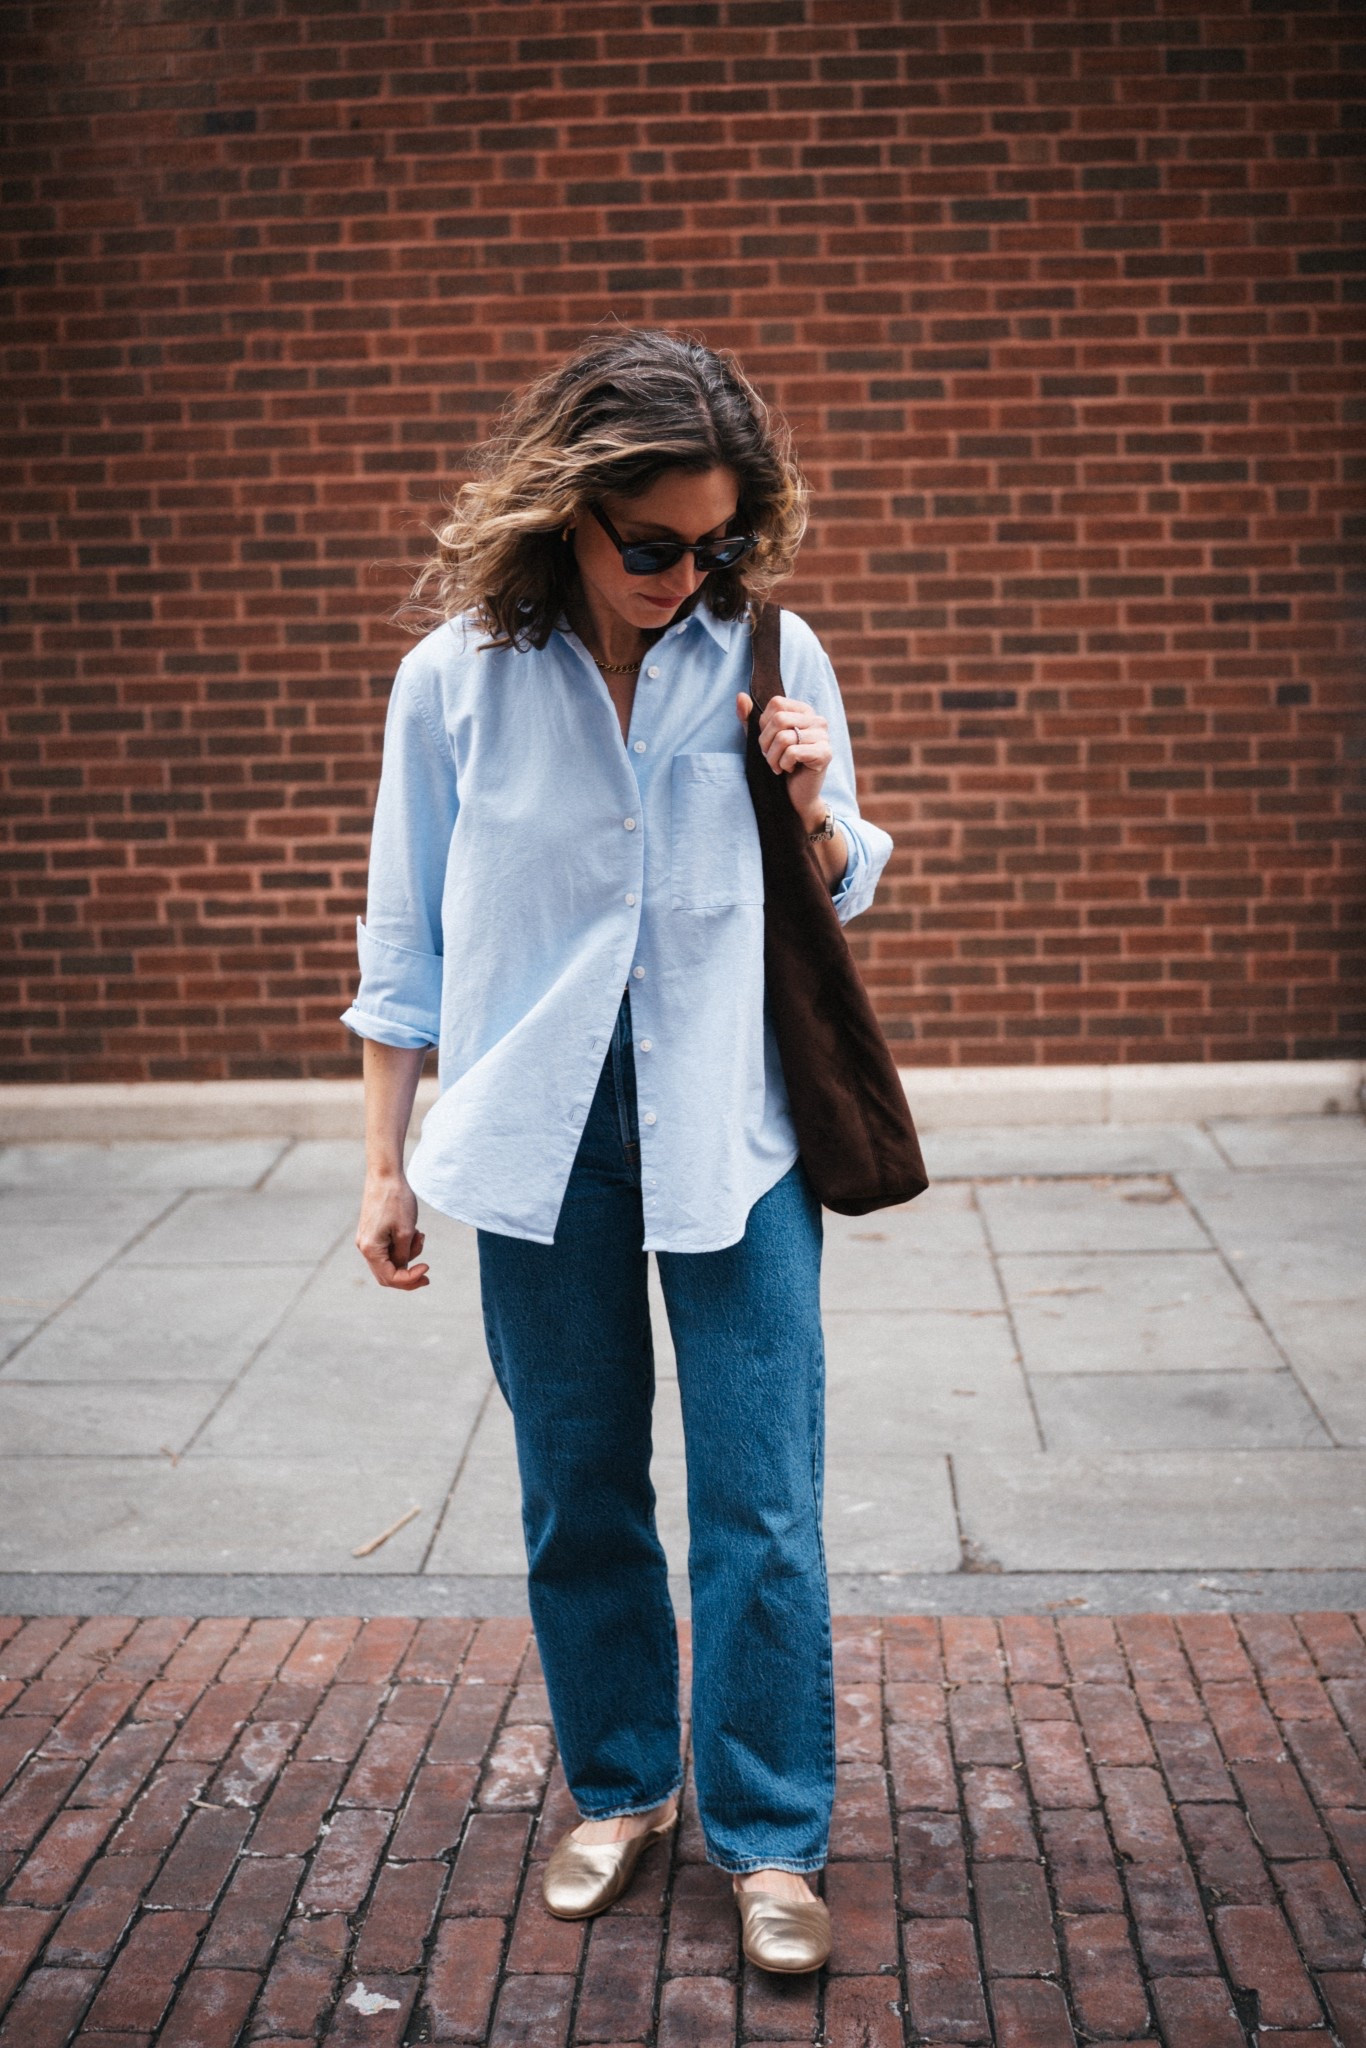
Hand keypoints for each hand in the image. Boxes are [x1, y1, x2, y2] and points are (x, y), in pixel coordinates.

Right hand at [356, 1171, 429, 1289]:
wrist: (385, 1174)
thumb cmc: (396, 1200)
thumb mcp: (406, 1232)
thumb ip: (404, 1255)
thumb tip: (403, 1268)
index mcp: (371, 1249)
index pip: (390, 1277)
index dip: (410, 1279)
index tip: (427, 1268)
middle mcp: (365, 1247)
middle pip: (387, 1274)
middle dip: (408, 1275)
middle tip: (427, 1273)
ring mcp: (367, 1239)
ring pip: (390, 1261)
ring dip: (409, 1255)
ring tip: (420, 1235)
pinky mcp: (372, 1231)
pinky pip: (388, 1248)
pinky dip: (403, 1245)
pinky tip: (415, 1232)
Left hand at [736, 690, 832, 831]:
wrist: (796, 795)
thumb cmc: (779, 764)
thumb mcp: (761, 739)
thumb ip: (749, 718)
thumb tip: (740, 696)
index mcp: (804, 711)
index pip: (776, 703)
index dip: (764, 724)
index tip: (768, 741)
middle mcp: (817, 719)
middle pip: (779, 719)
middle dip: (766, 743)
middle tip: (770, 757)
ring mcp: (824, 736)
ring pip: (784, 738)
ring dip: (773, 757)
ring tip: (778, 766)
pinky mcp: (825, 753)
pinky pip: (793, 752)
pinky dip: (784, 764)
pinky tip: (789, 770)